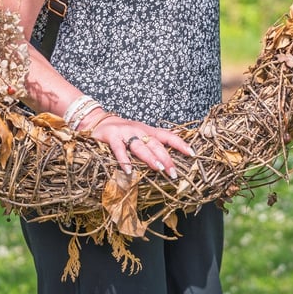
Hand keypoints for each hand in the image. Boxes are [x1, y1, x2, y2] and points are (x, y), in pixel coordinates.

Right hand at [79, 111, 193, 178]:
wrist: (99, 121)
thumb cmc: (123, 132)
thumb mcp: (141, 135)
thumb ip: (152, 145)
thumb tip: (170, 161)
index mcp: (148, 131)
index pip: (168, 136)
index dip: (180, 144)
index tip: (192, 154)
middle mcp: (139, 130)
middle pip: (156, 145)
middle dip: (166, 158)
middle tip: (174, 172)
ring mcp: (125, 132)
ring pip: (140, 146)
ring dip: (150, 158)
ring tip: (158, 168)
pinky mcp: (111, 136)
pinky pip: (118, 149)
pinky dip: (123, 159)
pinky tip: (128, 170)